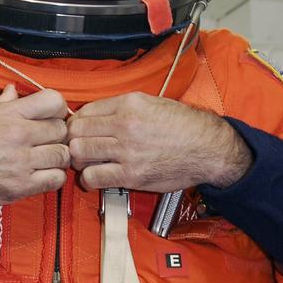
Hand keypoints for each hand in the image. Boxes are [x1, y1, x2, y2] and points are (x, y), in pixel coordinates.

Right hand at [0, 84, 68, 207]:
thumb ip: (2, 103)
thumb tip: (13, 91)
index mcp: (10, 114)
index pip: (55, 101)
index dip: (57, 109)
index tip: (50, 117)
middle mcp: (19, 135)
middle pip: (62, 130)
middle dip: (57, 135)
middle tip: (46, 142)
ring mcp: (21, 162)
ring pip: (63, 155)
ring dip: (57, 157)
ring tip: (44, 160)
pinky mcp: (20, 187)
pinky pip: (56, 180)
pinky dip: (53, 177)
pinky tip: (41, 175)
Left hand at [66, 93, 251, 191]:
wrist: (208, 148)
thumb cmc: (183, 126)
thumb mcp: (152, 103)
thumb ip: (122, 107)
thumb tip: (94, 116)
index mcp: (129, 104)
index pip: (84, 111)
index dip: (77, 122)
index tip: (80, 131)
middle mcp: (125, 125)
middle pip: (76, 132)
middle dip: (73, 141)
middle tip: (80, 147)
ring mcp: (127, 151)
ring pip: (79, 153)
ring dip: (79, 159)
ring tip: (88, 162)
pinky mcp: (131, 175)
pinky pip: (93, 177)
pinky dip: (89, 179)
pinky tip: (97, 177)